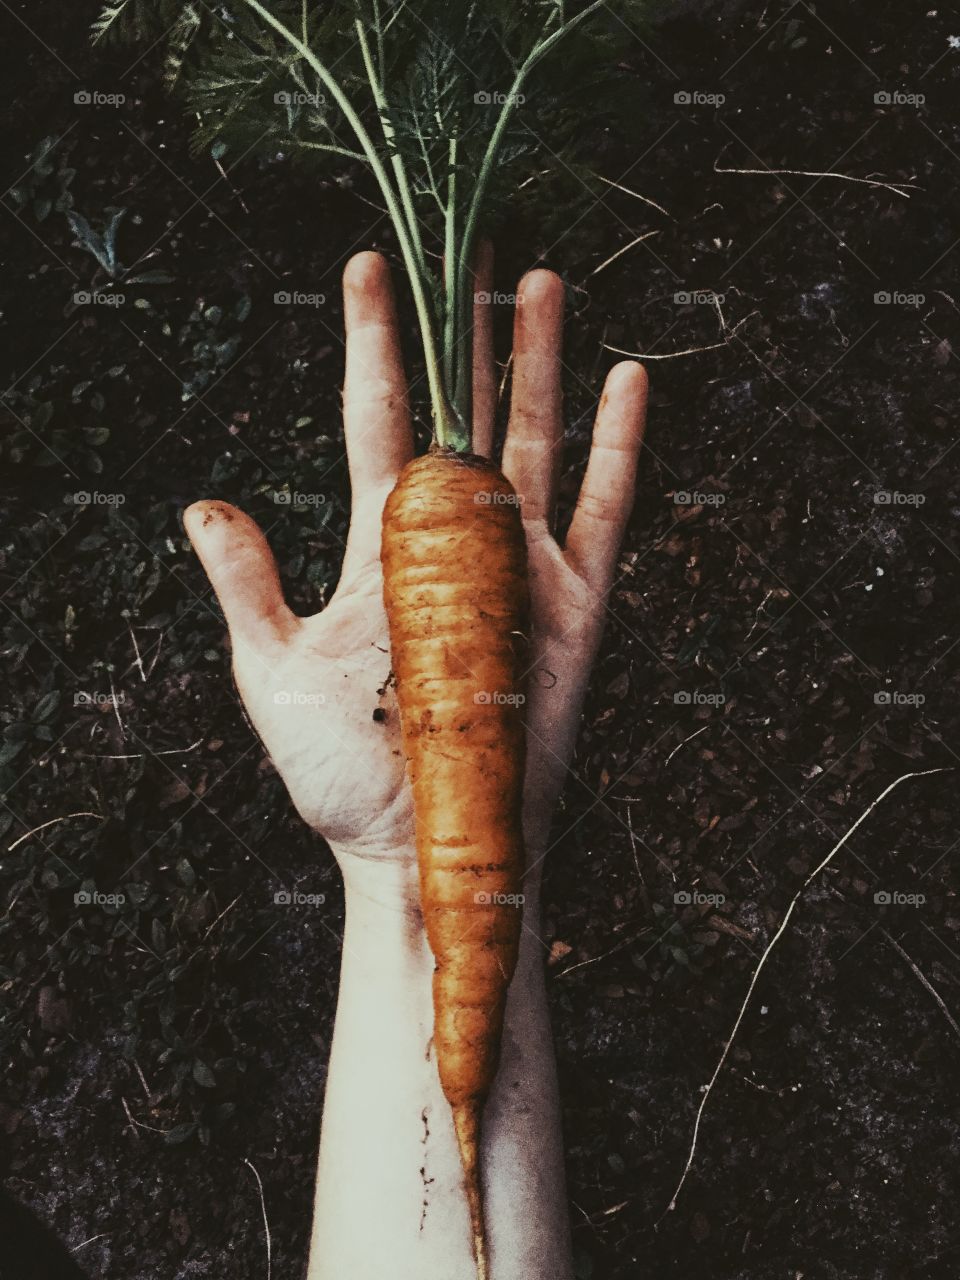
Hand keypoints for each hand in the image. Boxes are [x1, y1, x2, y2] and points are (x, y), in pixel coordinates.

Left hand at [184, 249, 646, 909]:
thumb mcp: (274, 676)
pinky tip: (626, 381)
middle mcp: (455, 537)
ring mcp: (519, 566)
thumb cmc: (343, 773)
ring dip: (537, 362)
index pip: (376, 418)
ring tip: (540, 282)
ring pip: (534, 442)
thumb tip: (202, 504)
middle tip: (473, 245)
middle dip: (465, 328)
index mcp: (383, 542)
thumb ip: (247, 588)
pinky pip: (604, 515)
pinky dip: (619, 450)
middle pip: (463, 410)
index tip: (366, 267)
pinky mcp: (573, 607)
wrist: (423, 842)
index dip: (371, 342)